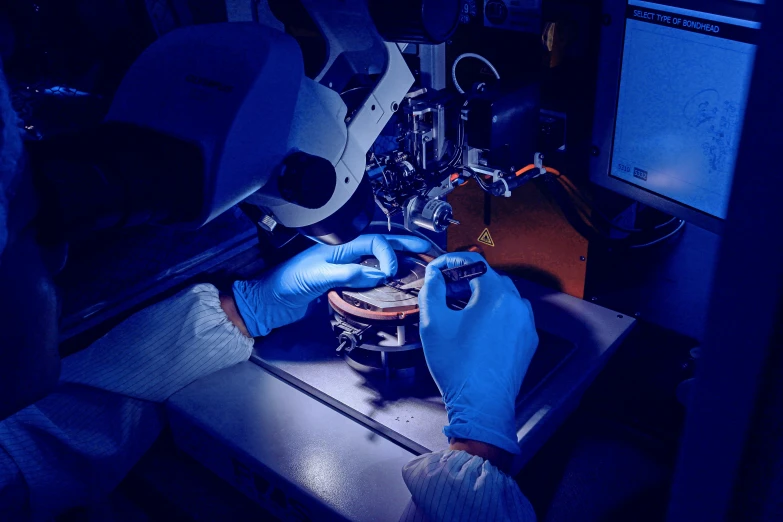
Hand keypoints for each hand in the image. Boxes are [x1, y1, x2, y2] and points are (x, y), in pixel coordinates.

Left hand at [233, 234, 430, 336]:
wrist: (270, 300)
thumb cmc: (285, 282)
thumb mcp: (317, 276)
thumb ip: (347, 274)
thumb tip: (375, 274)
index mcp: (339, 246)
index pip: (374, 243)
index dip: (387, 255)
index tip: (390, 272)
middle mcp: (344, 254)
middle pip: (381, 245)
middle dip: (404, 245)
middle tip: (425, 249)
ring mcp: (344, 266)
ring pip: (377, 259)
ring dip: (398, 260)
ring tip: (416, 262)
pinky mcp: (342, 281)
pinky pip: (369, 274)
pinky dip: (384, 275)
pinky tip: (392, 280)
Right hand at [418, 252, 538, 454]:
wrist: (482, 404)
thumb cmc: (459, 368)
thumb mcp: (433, 325)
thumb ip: (432, 291)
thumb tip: (434, 277)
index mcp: (494, 296)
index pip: (474, 262)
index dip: (451, 260)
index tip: (439, 267)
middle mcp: (516, 305)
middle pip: (489, 277)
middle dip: (465, 278)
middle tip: (444, 287)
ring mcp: (525, 323)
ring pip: (502, 296)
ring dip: (481, 295)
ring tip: (459, 307)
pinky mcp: (528, 339)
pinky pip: (511, 315)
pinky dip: (495, 313)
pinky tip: (477, 326)